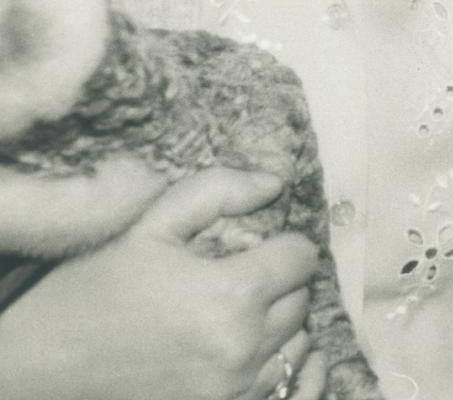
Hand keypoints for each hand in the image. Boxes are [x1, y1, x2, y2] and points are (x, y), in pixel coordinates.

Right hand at [0, 167, 318, 399]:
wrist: (39, 370)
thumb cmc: (90, 292)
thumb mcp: (145, 226)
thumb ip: (217, 192)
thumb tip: (274, 183)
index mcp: (232, 294)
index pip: (302, 257)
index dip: (281, 243)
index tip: (255, 246)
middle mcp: (244, 347)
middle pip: (302, 299)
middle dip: (280, 282)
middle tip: (238, 276)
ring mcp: (235, 388)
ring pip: (295, 343)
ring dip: (278, 324)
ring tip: (232, 314)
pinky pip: (275, 381)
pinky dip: (262, 361)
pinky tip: (224, 347)